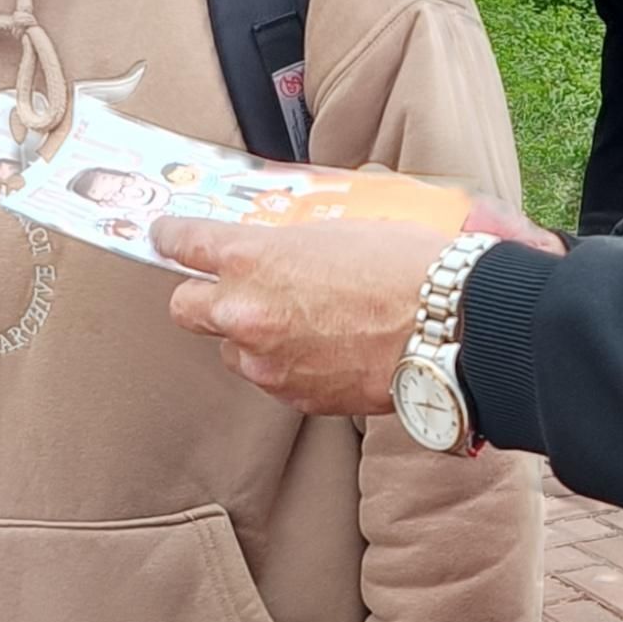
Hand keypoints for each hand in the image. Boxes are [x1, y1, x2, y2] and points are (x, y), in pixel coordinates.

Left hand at [159, 217, 456, 415]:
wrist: (453, 326)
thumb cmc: (409, 265)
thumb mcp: (344, 224)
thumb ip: (296, 236)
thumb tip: (290, 230)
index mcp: (253, 256)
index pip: (183, 242)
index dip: (173, 237)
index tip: (169, 236)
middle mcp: (246, 310)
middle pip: (185, 307)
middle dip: (204, 297)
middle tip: (234, 289)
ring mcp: (268, 360)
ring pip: (231, 350)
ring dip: (252, 338)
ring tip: (301, 324)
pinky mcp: (296, 396)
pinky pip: (273, 379)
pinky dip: (290, 366)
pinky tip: (328, 350)